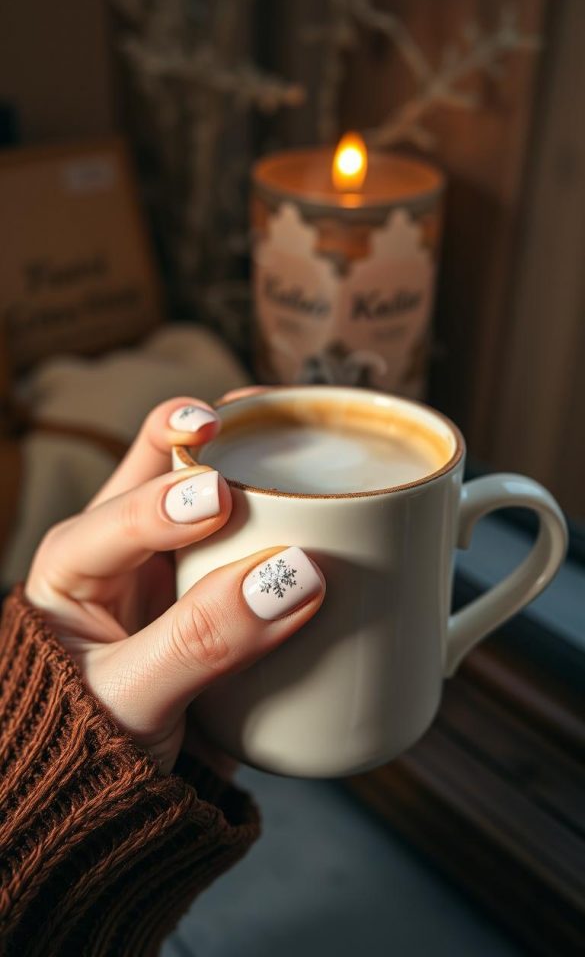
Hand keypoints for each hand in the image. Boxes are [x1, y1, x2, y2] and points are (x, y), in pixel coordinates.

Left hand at [25, 396, 325, 774]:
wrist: (125, 804)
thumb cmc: (98, 753)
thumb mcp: (134, 702)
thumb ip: (203, 641)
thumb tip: (296, 575)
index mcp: (74, 569)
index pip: (118, 517)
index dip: (167, 499)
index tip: (222, 498)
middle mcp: (123, 551)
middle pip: (158, 466)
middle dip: (200, 433)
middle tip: (245, 421)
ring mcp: (176, 565)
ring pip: (207, 484)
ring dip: (245, 454)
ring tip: (285, 427)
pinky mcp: (221, 587)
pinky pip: (251, 533)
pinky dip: (282, 505)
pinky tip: (315, 487)